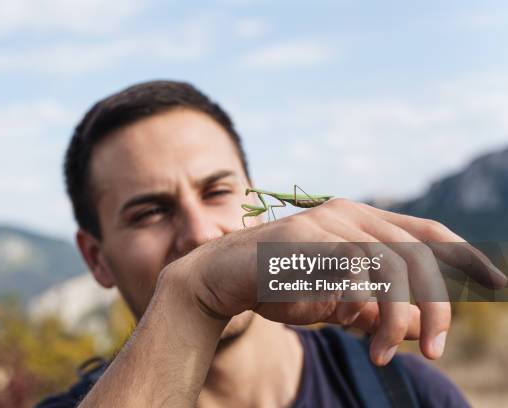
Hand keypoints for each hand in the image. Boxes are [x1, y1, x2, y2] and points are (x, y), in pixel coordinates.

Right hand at [179, 198, 505, 365]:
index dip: (467, 258)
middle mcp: (351, 213)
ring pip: (393, 266)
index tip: (499, 285)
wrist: (224, 276)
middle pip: (419, 253)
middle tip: (435, 350)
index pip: (429, 232)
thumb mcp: (339, 304)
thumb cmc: (281, 286)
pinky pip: (353, 275)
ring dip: (395, 319)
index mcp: (362, 221)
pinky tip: (340, 325)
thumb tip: (425, 325)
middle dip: (437, 306)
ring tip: (383, 354)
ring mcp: (329, 221)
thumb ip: (380, 310)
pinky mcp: (309, 237)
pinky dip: (356, 309)